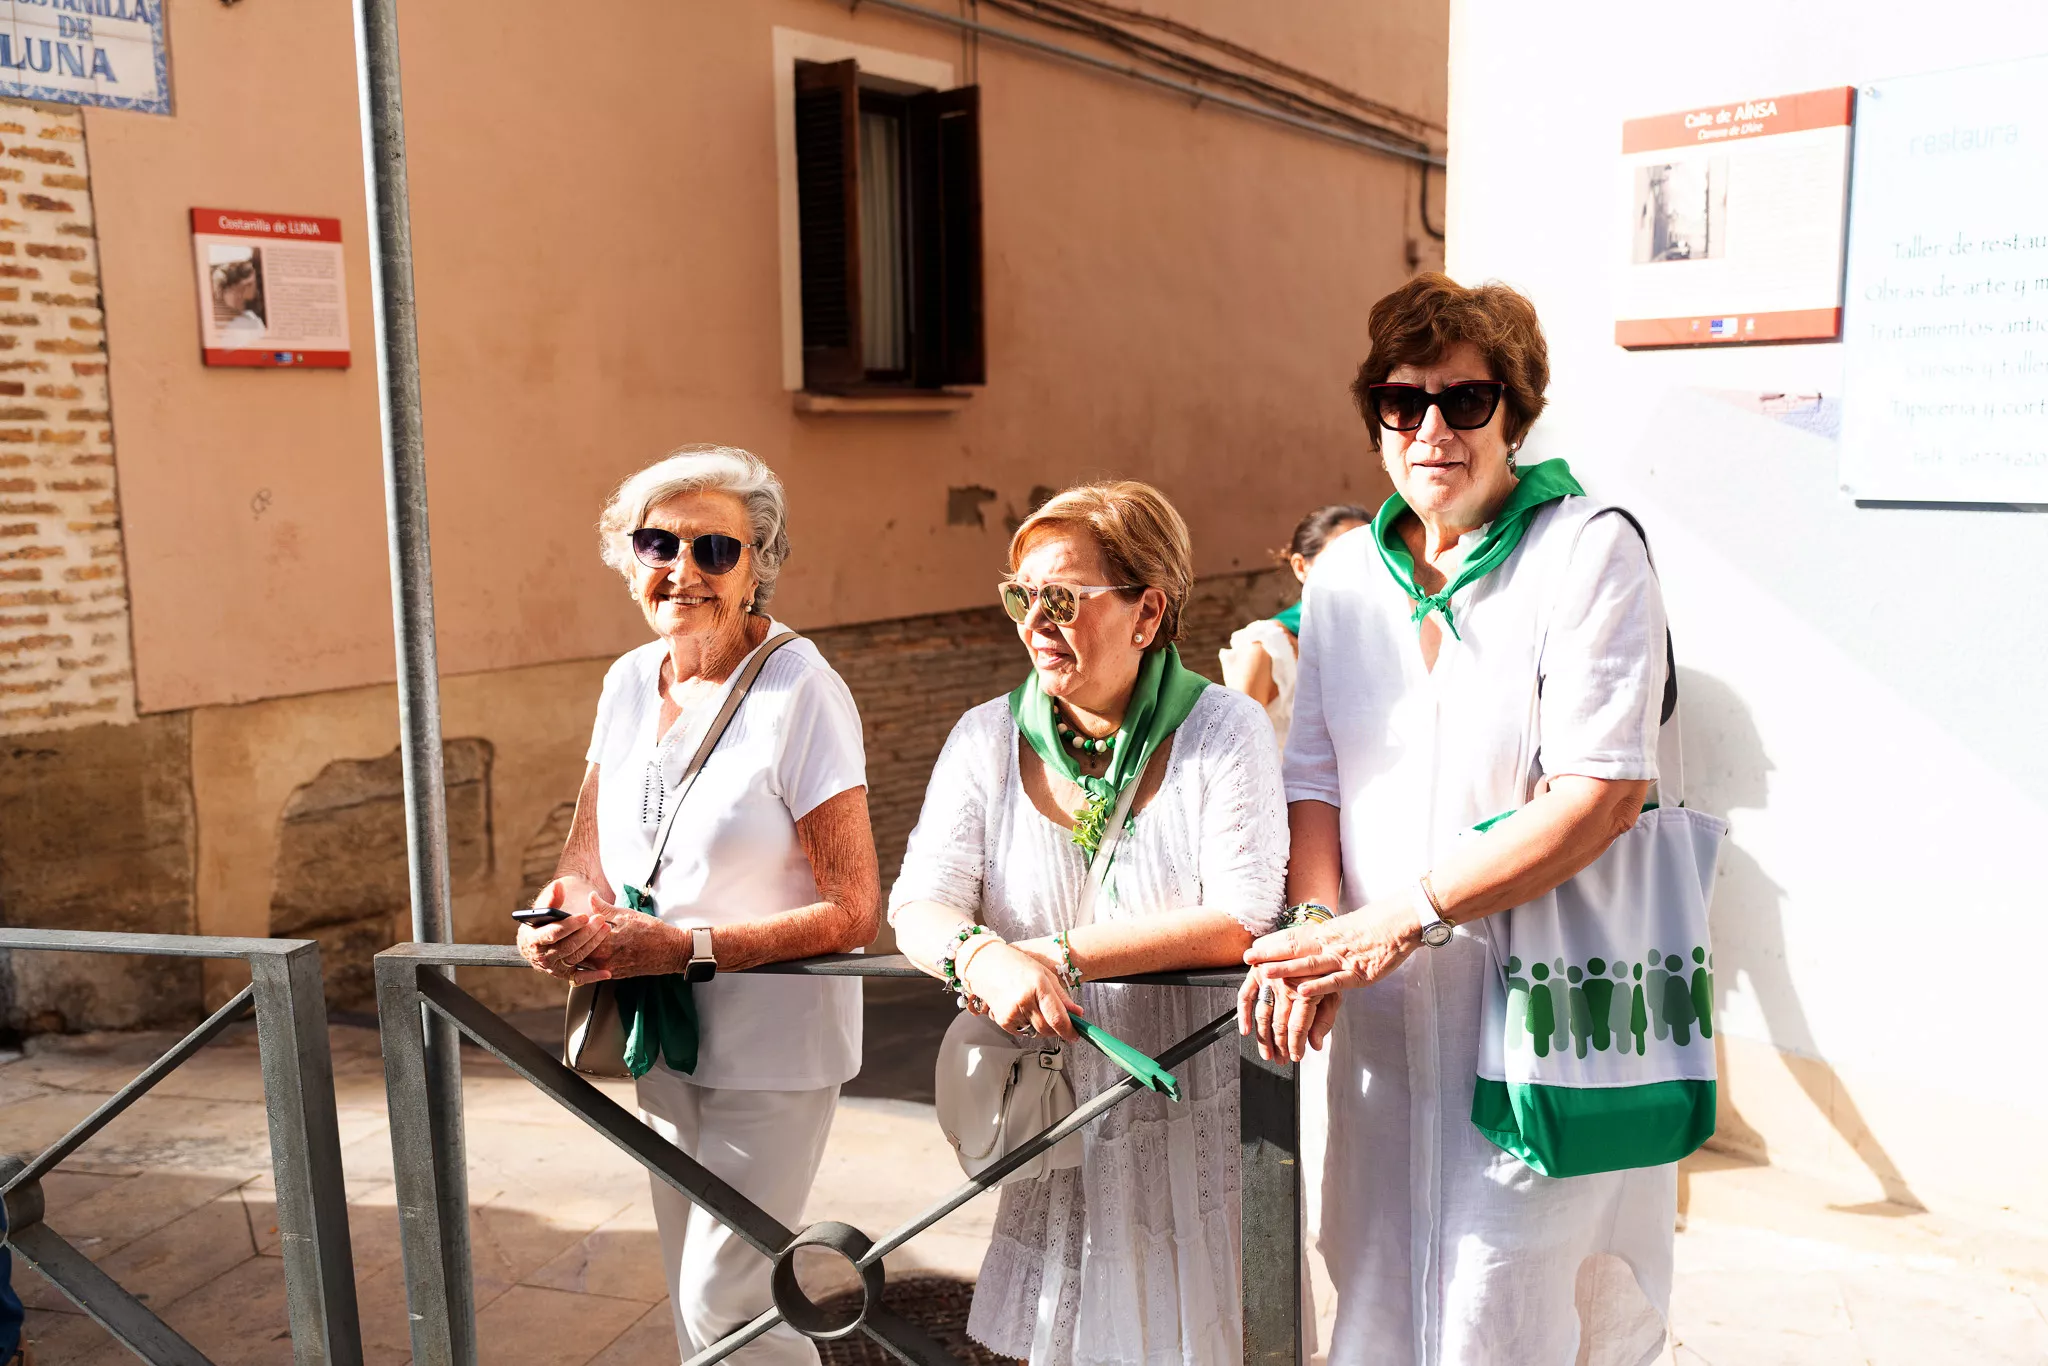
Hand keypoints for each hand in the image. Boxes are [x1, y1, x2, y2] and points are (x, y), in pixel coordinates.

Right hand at [518, 879, 613, 979]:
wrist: (538, 936)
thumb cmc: (541, 920)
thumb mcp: (542, 907)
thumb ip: (551, 898)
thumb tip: (559, 887)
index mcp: (532, 939)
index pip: (552, 934)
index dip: (569, 926)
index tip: (584, 916)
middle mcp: (541, 957)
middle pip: (567, 946)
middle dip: (585, 933)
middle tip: (600, 920)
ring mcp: (553, 967)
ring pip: (575, 957)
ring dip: (592, 944)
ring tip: (605, 929)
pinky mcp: (564, 974)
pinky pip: (580, 978)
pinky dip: (593, 976)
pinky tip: (607, 972)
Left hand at [573, 907, 690, 982]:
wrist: (670, 951)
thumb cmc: (652, 931)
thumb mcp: (627, 914)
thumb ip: (604, 908)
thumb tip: (591, 897)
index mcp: (605, 945)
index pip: (578, 936)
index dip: (570, 926)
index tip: (565, 918)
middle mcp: (604, 961)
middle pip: (577, 952)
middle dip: (572, 939)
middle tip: (566, 928)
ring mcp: (608, 970)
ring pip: (583, 962)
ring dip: (579, 950)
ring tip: (576, 938)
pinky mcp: (614, 975)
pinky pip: (593, 968)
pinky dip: (589, 958)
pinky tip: (588, 948)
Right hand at [960, 942, 1084, 1042]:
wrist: (985, 964)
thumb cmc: (1016, 964)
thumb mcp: (1044, 974)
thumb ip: (1062, 996)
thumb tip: (1078, 1013)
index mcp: (1039, 985)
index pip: (1057, 1018)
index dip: (1069, 1031)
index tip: (1075, 1035)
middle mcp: (1024, 1000)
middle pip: (1047, 1029)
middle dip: (1056, 1030)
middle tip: (1057, 1021)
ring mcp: (1012, 1012)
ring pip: (1035, 1032)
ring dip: (1039, 1025)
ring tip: (1032, 1005)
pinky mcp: (1002, 1020)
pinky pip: (1021, 1031)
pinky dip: (1025, 1024)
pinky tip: (1019, 1008)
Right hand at [1237, 973, 1343, 1061]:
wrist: (1315, 940)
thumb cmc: (1325, 969)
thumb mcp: (1334, 993)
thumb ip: (1325, 1020)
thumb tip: (1315, 1044)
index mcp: (1307, 992)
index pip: (1298, 1028)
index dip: (1296, 1046)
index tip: (1296, 1057)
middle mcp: (1286, 986)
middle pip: (1279, 1025)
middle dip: (1280, 1047)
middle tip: (1280, 1059)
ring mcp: (1269, 979)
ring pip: (1263, 1016)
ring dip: (1263, 1038)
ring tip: (1266, 1053)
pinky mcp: (1257, 973)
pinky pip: (1245, 996)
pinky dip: (1243, 1014)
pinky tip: (1245, 1030)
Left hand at [1244, 898, 1422, 998]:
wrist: (1401, 923)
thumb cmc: (1374, 927)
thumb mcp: (1344, 930)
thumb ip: (1325, 940)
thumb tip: (1307, 945)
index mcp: (1326, 934)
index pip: (1293, 938)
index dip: (1271, 944)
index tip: (1251, 950)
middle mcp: (1330, 945)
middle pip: (1295, 949)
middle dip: (1270, 956)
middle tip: (1247, 960)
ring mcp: (1343, 960)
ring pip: (1310, 965)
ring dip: (1285, 970)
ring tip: (1265, 974)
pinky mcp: (1358, 974)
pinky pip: (1334, 981)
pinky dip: (1317, 987)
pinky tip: (1300, 991)